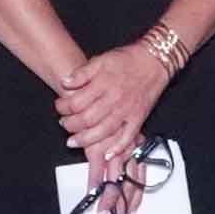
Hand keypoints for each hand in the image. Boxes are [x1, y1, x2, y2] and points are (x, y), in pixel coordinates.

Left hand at [56, 39, 168, 165]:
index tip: (60, 107)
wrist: (154, 60)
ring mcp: (127, 111)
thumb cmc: (128, 60)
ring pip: (103, 131)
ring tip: (74, 141)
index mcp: (103, 84)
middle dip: (70, 125)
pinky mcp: (138, 118)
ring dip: (86, 140)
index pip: (77, 102)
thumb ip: (82, 72)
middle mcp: (114, 99)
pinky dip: (117, 148)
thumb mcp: (101, 59)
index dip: (63, 107)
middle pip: (87, 119)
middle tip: (64, 124)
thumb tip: (65, 82)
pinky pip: (127, 137)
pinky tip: (106, 154)